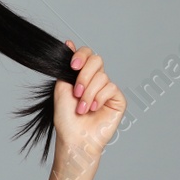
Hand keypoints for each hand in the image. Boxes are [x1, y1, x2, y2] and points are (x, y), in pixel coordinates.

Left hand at [52, 39, 124, 157]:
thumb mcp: (61, 88)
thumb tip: (68, 42)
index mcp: (81, 75)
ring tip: (82, 108)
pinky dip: (99, 98)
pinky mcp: (117, 99)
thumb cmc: (66, 118)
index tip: (73, 66)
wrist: (74, 138)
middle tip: (76, 92)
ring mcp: (107, 89)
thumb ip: (66, 67)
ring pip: (102, 77)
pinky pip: (111, 88)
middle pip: (97, 60)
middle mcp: (96, 80)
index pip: (87, 54)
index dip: (81, 55)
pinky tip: (93, 109)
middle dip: (84, 76)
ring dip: (88, 93)